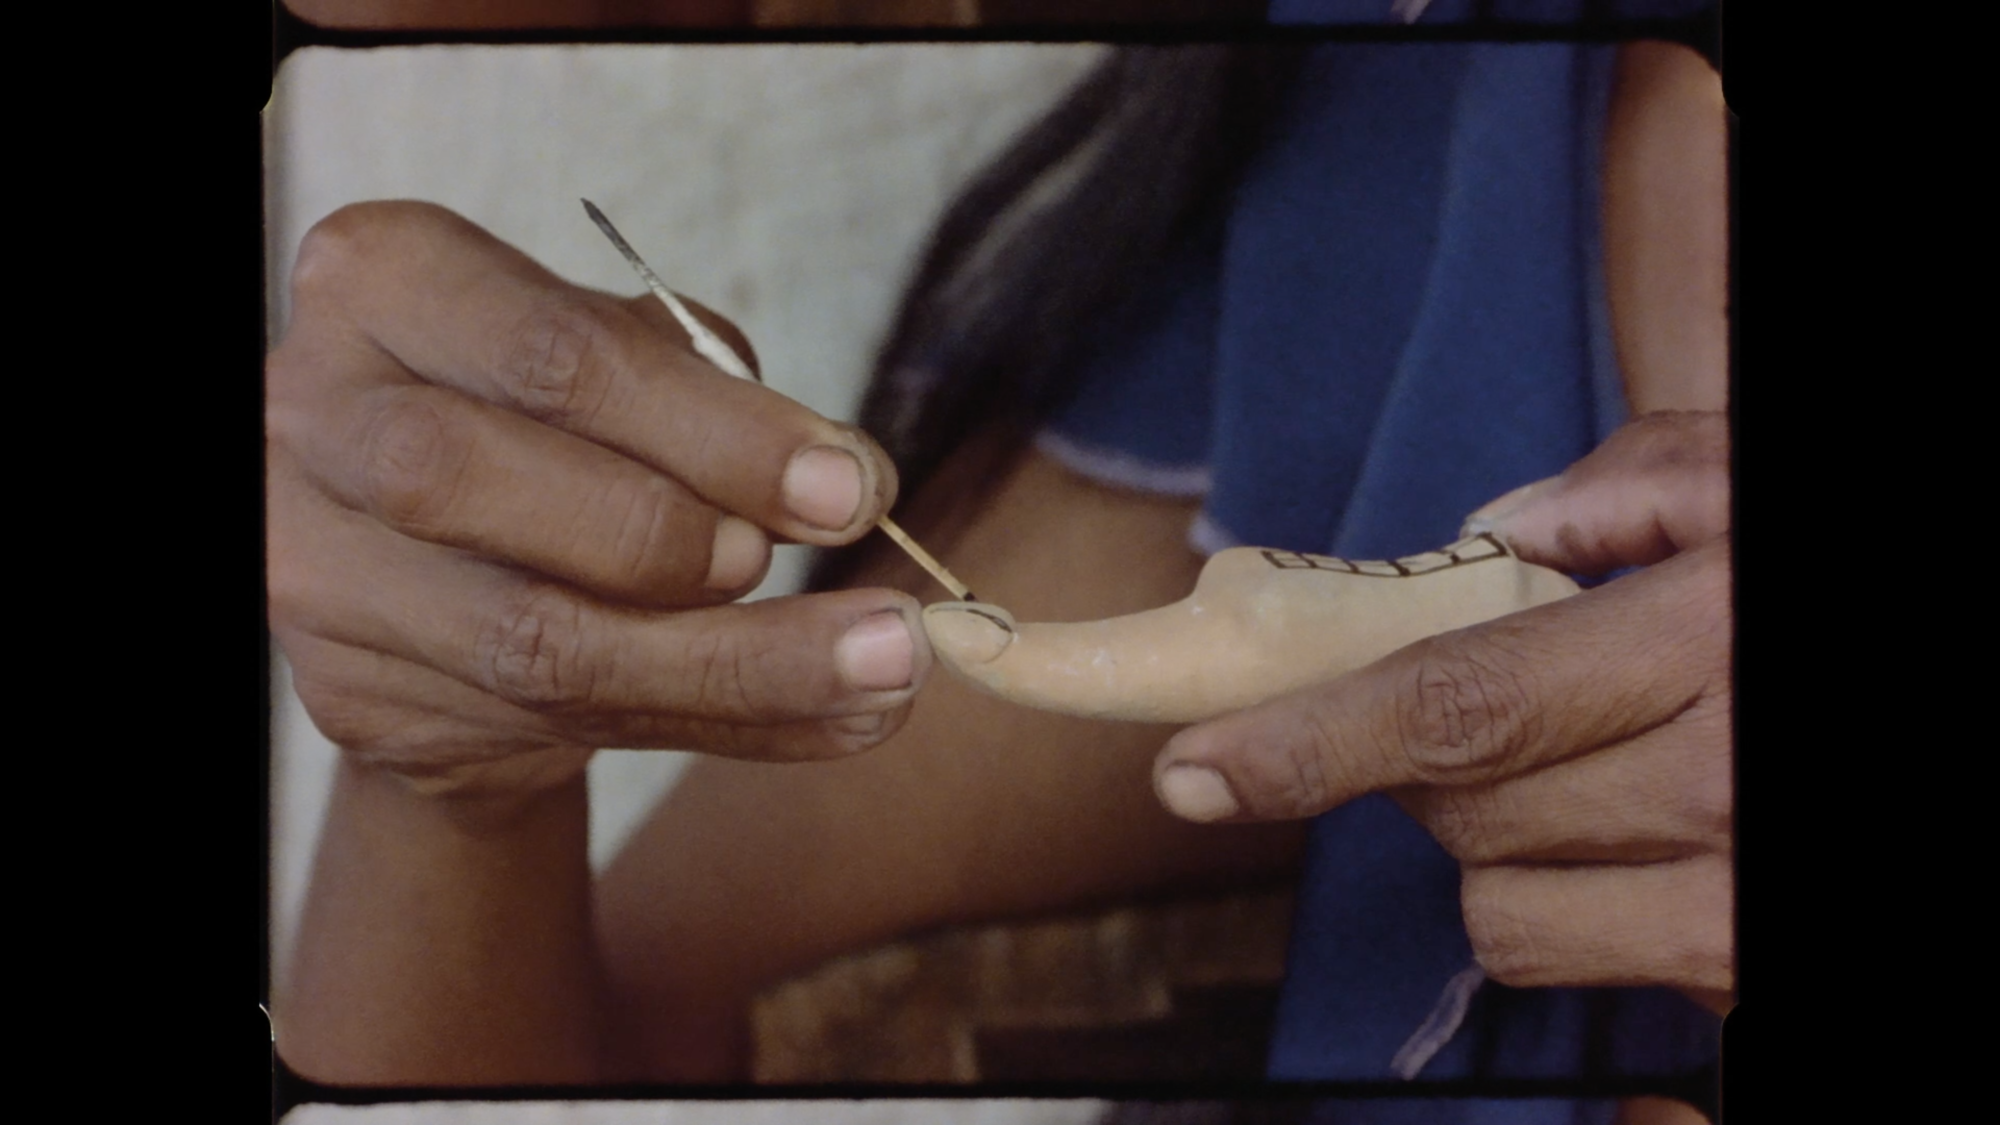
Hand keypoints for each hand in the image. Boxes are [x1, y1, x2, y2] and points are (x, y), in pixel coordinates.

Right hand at [267, 201, 930, 801]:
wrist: (452, 562)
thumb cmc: (558, 421)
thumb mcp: (629, 363)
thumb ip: (713, 399)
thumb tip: (840, 482)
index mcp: (383, 283)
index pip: (547, 353)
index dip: (712, 427)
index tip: (850, 486)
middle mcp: (313, 418)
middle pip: (476, 481)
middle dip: (672, 537)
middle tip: (817, 559)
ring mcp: (315, 571)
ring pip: (530, 640)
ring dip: (737, 667)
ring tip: (886, 671)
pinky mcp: (358, 698)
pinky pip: (563, 726)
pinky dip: (728, 726)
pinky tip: (841, 719)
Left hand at [1151, 412, 1732, 1008]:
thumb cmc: (1835, 565)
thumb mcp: (1757, 481)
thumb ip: (1624, 491)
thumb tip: (1503, 539)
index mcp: (1713, 645)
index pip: (1461, 704)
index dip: (1308, 744)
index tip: (1195, 774)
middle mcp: (1732, 789)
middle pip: (1463, 812)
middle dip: (1424, 757)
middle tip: (1495, 697)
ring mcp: (1747, 907)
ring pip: (1505, 906)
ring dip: (1499, 839)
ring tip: (1594, 768)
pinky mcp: (1755, 977)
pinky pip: (1577, 960)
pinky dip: (1572, 904)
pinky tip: (1647, 836)